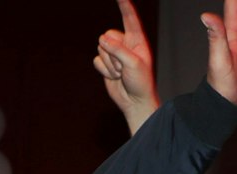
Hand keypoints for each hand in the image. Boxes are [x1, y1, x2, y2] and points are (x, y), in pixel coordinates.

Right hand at [96, 0, 159, 133]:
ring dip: (109, 64)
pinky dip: (103, 70)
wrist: (134, 101)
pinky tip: (114, 77)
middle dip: (112, 53)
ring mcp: (114, 54)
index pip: (129, 18)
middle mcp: (125, 44)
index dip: (124, 5)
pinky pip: (96, 60)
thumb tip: (102, 39)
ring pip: (101, 48)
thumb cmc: (140, 82)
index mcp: (137, 40)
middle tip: (123, 68)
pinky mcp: (106, 63)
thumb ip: (118, 50)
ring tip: (120, 73)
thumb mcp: (133, 63)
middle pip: (108, 36)